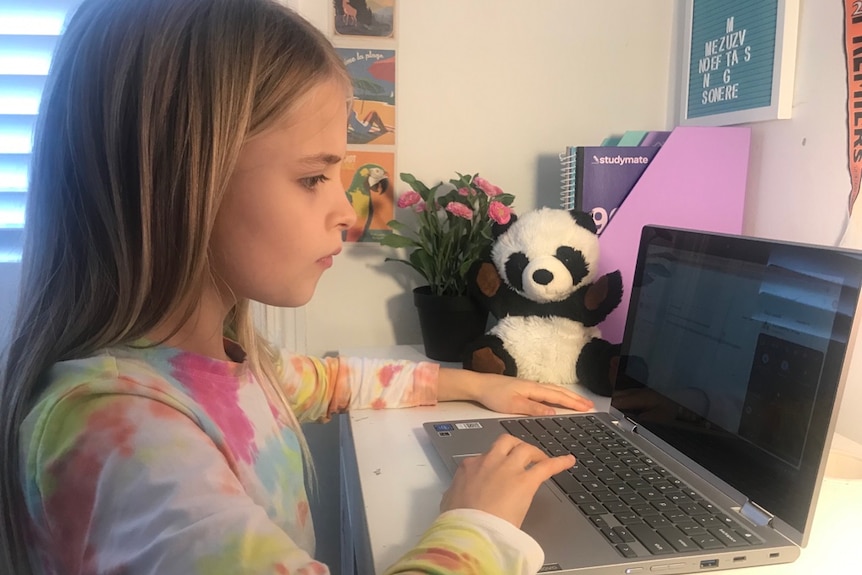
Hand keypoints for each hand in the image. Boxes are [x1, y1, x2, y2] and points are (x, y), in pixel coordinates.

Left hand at [437, 368, 593, 415]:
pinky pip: (547, 391)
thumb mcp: (513, 405)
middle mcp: (533, 386)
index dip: (573, 403)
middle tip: (590, 405)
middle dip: (575, 398)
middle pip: (559, 391)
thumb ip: (534, 408)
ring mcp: (529, 386)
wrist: (478, 385)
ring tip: (580, 402)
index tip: (587, 408)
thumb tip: (553, 413)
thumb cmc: (493, 395)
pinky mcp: (524, 388)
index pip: (558, 396)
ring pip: (554, 390)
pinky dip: (558, 394)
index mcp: (533, 389)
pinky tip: (558, 399)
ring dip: (568, 396)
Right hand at [440, 434, 574, 527]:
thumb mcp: (450, 501)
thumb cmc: (459, 519)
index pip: (484, 457)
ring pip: (524, 448)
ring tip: (542, 459)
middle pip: (505, 443)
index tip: (498, 471)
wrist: (470, 528)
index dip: (494, 463)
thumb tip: (456, 495)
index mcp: (470, 467)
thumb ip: (456, 492)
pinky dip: (559, 462)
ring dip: (534, 453)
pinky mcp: (526, 480)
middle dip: (515, 447)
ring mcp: (509, 469)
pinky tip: (568, 461)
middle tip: (522, 457)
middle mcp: (490, 462)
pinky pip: (546, 466)